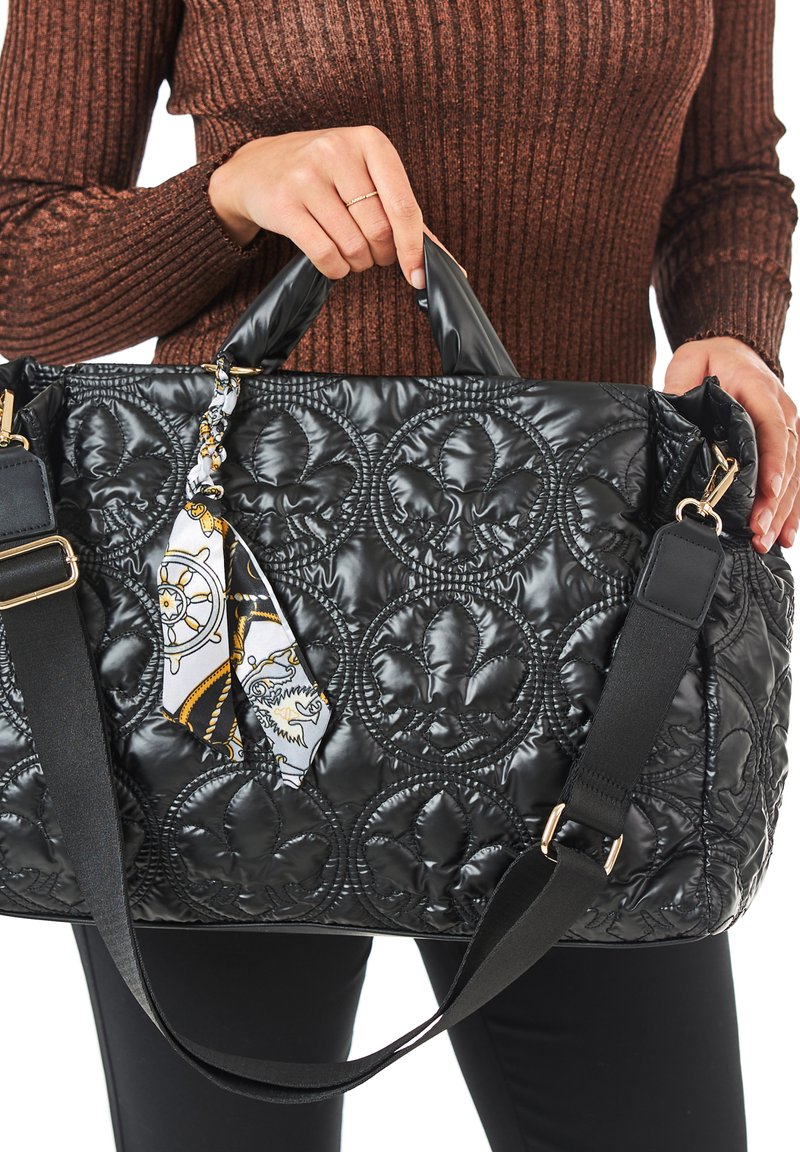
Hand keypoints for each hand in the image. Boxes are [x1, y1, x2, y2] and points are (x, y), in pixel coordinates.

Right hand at [207, 125, 465, 288]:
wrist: (255, 168)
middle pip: (378, 231)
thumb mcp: (365, 178)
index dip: (413, 248)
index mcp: (369, 141)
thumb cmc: (324, 177)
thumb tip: (444, 263)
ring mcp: (307, 176)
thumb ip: (403, 215)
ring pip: (352, 246)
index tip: (417, 276)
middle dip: (379, 255)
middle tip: (370, 253)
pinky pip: (324, 255)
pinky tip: (333, 262)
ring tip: (349, 253)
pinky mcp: (283, 203)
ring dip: (356, 263)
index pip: (402, 206)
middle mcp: (337, 151)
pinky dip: (335, 270)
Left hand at [663, 336, 797, 551]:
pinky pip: (795, 478)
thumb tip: (672, 419)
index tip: (768, 490)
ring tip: (769, 540)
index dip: (773, 461)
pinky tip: (786, 535)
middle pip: (788, 460)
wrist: (733, 349)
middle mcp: (783, 410)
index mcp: (761, 391)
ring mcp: (789, 428)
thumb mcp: (689, 363)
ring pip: (795, 474)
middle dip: (775, 500)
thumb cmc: (710, 359)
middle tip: (760, 530)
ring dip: (784, 511)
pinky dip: (791, 507)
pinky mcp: (787, 444)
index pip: (773, 428)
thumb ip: (681, 388)